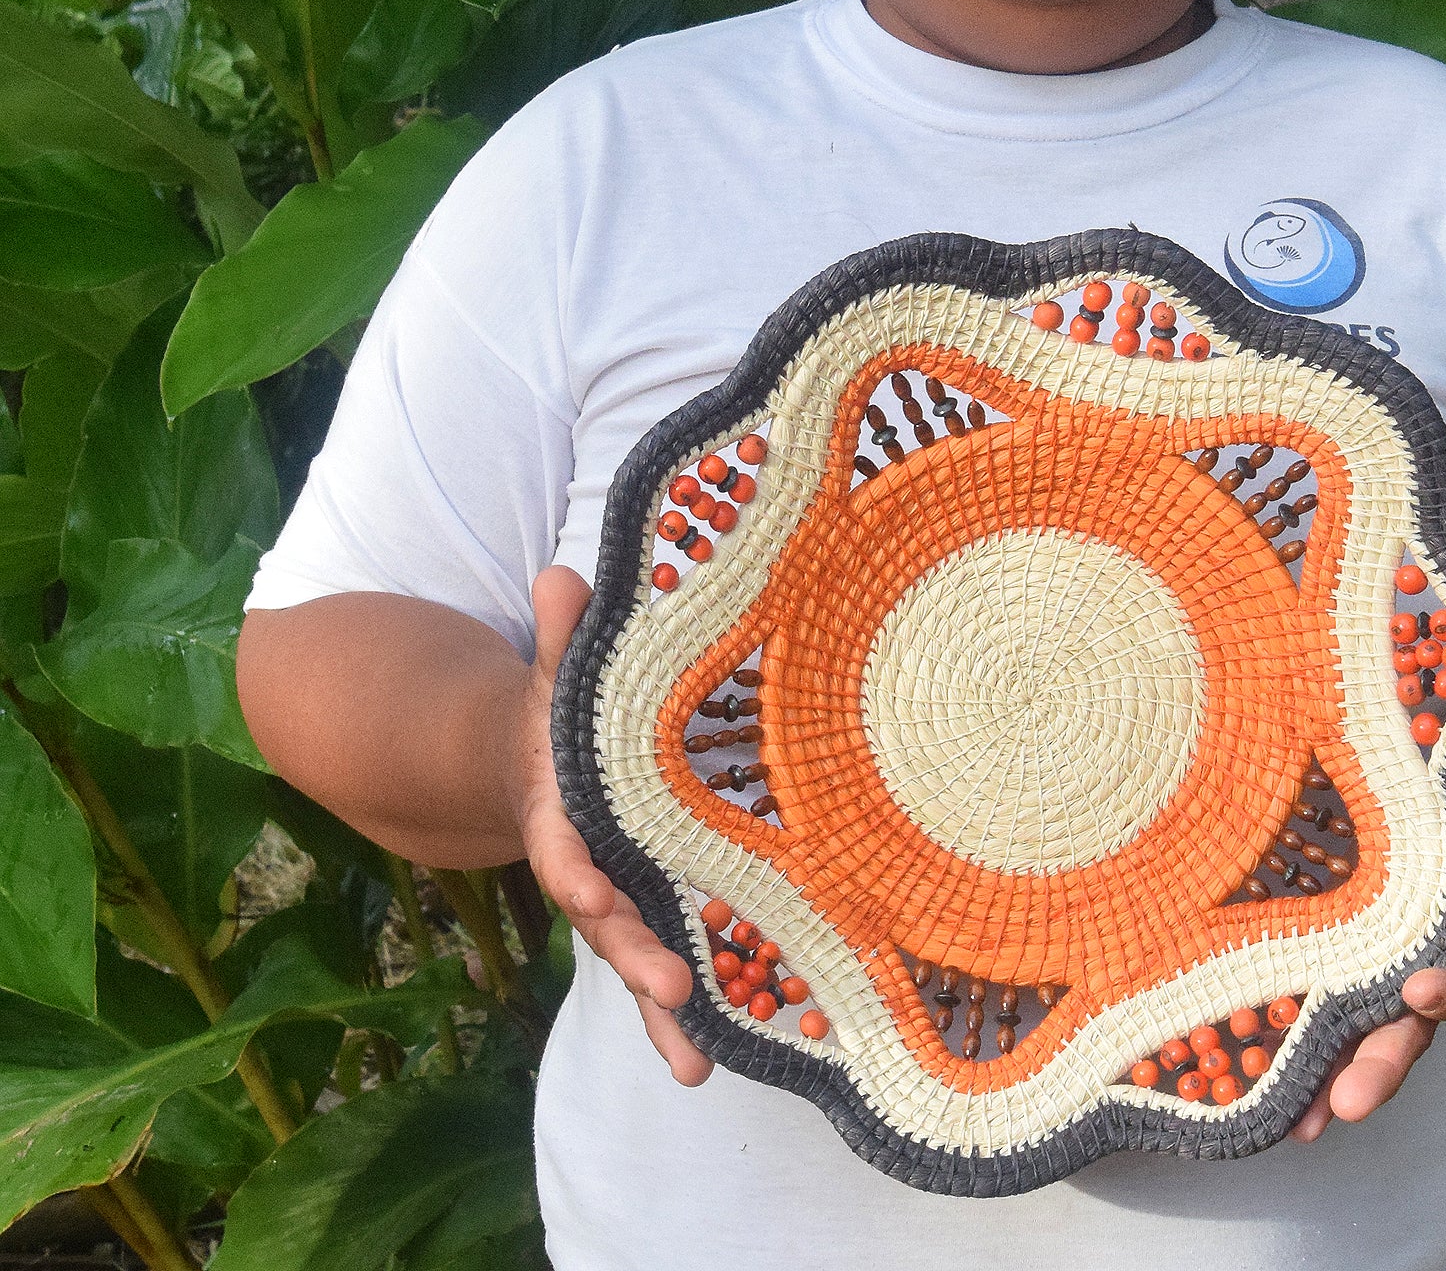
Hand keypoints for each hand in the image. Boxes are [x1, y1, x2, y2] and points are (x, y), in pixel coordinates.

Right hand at [515, 566, 712, 1085]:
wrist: (534, 761)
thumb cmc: (559, 713)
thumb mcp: (558, 672)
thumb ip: (564, 634)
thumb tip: (562, 574)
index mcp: (563, 809)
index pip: (563, 846)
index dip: (575, 872)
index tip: (592, 897)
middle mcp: (588, 864)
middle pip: (605, 919)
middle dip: (635, 954)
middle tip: (671, 986)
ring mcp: (619, 896)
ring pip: (635, 960)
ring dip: (662, 1010)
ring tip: (697, 1066)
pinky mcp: (652, 909)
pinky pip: (666, 965)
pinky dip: (684, 1012)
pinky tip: (715, 1059)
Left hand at [1289, 708, 1445, 1140]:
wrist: (1427, 833)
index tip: (1420, 987)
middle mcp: (1422, 977)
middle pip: (1408, 1035)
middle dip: (1381, 1068)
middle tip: (1350, 1100)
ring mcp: (1375, 989)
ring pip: (1360, 1047)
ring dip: (1332, 1085)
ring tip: (1298, 1124)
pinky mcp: (1330, 984)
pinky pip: (1316, 1032)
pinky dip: (1293, 1066)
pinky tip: (1255, 1096)